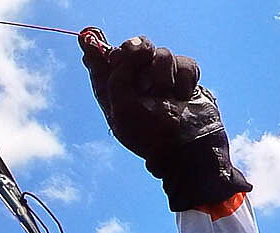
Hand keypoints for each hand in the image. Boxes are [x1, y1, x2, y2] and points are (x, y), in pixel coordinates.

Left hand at [83, 36, 251, 210]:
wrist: (189, 149)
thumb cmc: (152, 136)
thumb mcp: (123, 110)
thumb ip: (117, 79)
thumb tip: (122, 50)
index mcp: (114, 94)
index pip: (100, 65)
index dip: (94, 49)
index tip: (89, 37)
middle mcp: (135, 85)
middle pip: (131, 49)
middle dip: (135, 49)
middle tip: (140, 53)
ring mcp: (160, 81)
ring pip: (160, 53)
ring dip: (163, 73)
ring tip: (167, 95)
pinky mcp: (183, 80)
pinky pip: (184, 62)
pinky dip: (185, 77)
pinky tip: (184, 95)